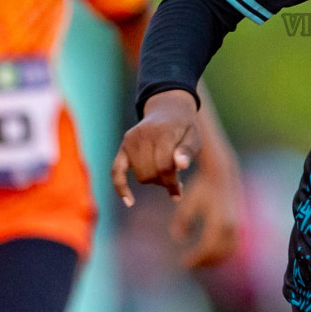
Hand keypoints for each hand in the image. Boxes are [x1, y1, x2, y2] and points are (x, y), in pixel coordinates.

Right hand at [112, 89, 201, 206]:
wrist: (168, 110)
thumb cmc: (185, 128)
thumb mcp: (194, 137)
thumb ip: (187, 151)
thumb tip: (181, 166)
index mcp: (164, 132)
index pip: (165, 166)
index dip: (172, 183)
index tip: (179, 192)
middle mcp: (144, 134)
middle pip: (152, 174)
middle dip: (164, 180)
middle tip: (175, 174)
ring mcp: (131, 139)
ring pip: (141, 176)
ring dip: (153, 180)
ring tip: (165, 170)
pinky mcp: (124, 145)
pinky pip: (116, 171)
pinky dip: (121, 187)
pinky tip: (130, 202)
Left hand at [168, 152, 242, 269]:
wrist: (222, 171)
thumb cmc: (202, 186)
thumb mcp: (188, 200)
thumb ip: (182, 219)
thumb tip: (178, 238)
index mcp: (219, 221)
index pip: (208, 248)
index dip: (196, 258)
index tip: (183, 262)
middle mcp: (231, 225)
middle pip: (219, 253)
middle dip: (205, 261)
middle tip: (190, 264)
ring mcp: (238, 224)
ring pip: (229, 251)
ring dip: (215, 259)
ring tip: (199, 260)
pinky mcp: (240, 223)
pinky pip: (234, 245)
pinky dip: (223, 252)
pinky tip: (208, 251)